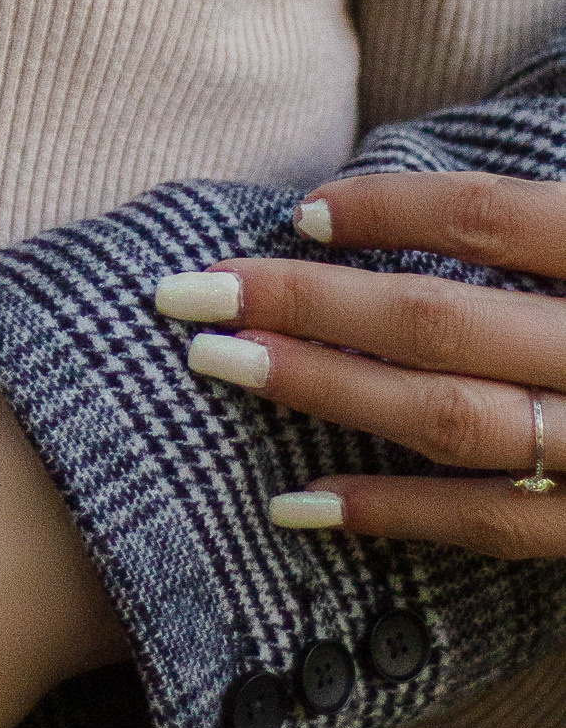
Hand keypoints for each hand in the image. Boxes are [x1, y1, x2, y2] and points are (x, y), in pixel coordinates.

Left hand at [166, 174, 565, 558]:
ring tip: (220, 363)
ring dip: (323, 390)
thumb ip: (538, 218)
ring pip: (446, 419)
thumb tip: (408, 203)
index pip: (485, 217)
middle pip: (436, 322)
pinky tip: (296, 502)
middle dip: (306, 304)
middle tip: (197, 291)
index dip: (387, 209)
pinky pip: (488, 524)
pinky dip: (391, 513)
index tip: (300, 215)